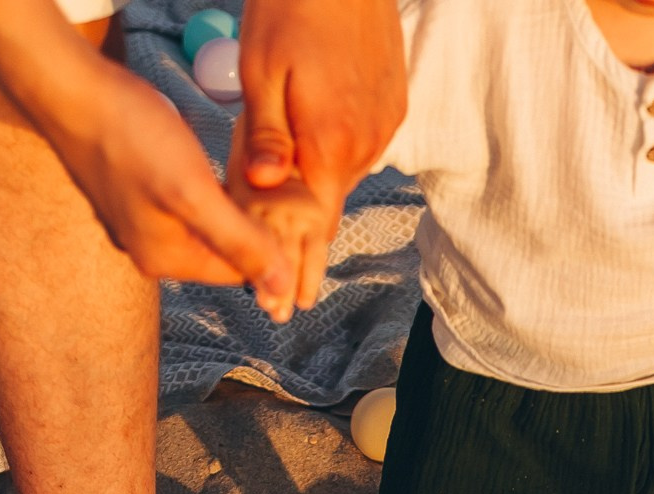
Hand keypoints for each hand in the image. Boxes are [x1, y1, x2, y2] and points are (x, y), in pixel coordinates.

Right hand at [0, 0, 294, 304]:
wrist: (71, 91)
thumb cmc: (130, 138)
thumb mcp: (193, 193)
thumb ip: (238, 241)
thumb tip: (281, 286)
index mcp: (165, 261)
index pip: (239, 272)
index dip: (270, 246)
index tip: (292, 210)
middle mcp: (151, 250)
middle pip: (221, 251)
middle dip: (251, 227)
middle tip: (278, 189)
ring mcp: (139, 222)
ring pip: (205, 225)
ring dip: (231, 206)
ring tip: (254, 177)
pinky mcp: (135, 193)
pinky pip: (186, 203)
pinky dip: (208, 190)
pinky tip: (214, 166)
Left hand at [236, 0, 406, 310]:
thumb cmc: (292, 10)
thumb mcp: (262, 72)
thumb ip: (265, 135)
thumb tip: (263, 185)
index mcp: (330, 143)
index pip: (314, 225)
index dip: (296, 267)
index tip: (286, 305)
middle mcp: (365, 142)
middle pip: (330, 209)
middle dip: (306, 250)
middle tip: (289, 295)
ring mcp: (383, 123)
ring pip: (343, 176)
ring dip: (320, 199)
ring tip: (299, 237)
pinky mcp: (391, 102)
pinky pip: (359, 146)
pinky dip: (337, 161)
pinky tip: (320, 164)